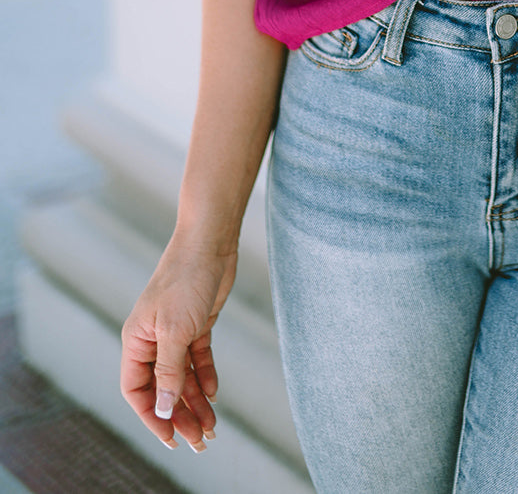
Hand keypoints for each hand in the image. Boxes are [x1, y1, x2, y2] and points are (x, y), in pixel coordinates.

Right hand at [121, 238, 237, 451]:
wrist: (209, 242)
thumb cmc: (186, 279)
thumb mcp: (175, 330)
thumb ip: (169, 371)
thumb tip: (163, 409)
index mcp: (136, 341)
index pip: (137, 391)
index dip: (152, 417)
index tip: (171, 439)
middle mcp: (152, 340)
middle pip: (162, 389)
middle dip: (179, 416)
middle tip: (200, 441)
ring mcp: (175, 333)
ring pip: (182, 378)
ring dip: (195, 402)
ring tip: (212, 428)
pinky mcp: (196, 324)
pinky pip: (198, 360)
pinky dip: (205, 377)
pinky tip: (214, 394)